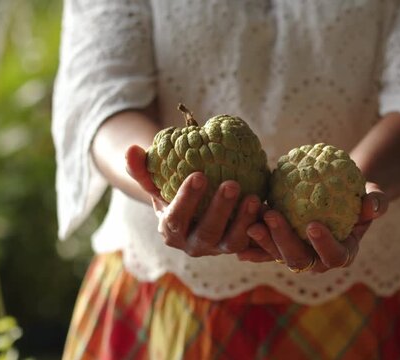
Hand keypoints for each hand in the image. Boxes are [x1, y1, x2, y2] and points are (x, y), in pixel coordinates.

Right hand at [125, 145, 261, 256]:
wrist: (198, 207)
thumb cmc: (174, 190)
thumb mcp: (157, 182)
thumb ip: (142, 169)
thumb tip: (130, 150)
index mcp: (171, 230)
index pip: (176, 220)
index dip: (187, 200)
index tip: (199, 175)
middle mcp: (194, 244)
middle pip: (207, 233)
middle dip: (220, 210)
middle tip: (232, 184)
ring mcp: (219, 248)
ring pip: (232, 242)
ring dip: (243, 221)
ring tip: (254, 197)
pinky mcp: (241, 246)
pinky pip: (253, 243)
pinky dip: (261, 230)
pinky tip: (269, 209)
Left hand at [237, 182, 387, 272]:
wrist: (340, 196)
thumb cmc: (360, 195)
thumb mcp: (373, 195)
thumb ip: (377, 202)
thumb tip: (373, 204)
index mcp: (343, 253)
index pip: (335, 256)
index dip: (324, 245)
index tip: (313, 224)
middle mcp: (318, 261)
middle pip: (300, 259)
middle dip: (284, 240)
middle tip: (272, 215)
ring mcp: (297, 255)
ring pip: (277, 255)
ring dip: (263, 240)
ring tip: (252, 221)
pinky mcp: (279, 247)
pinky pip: (263, 249)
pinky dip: (251, 246)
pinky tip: (238, 240)